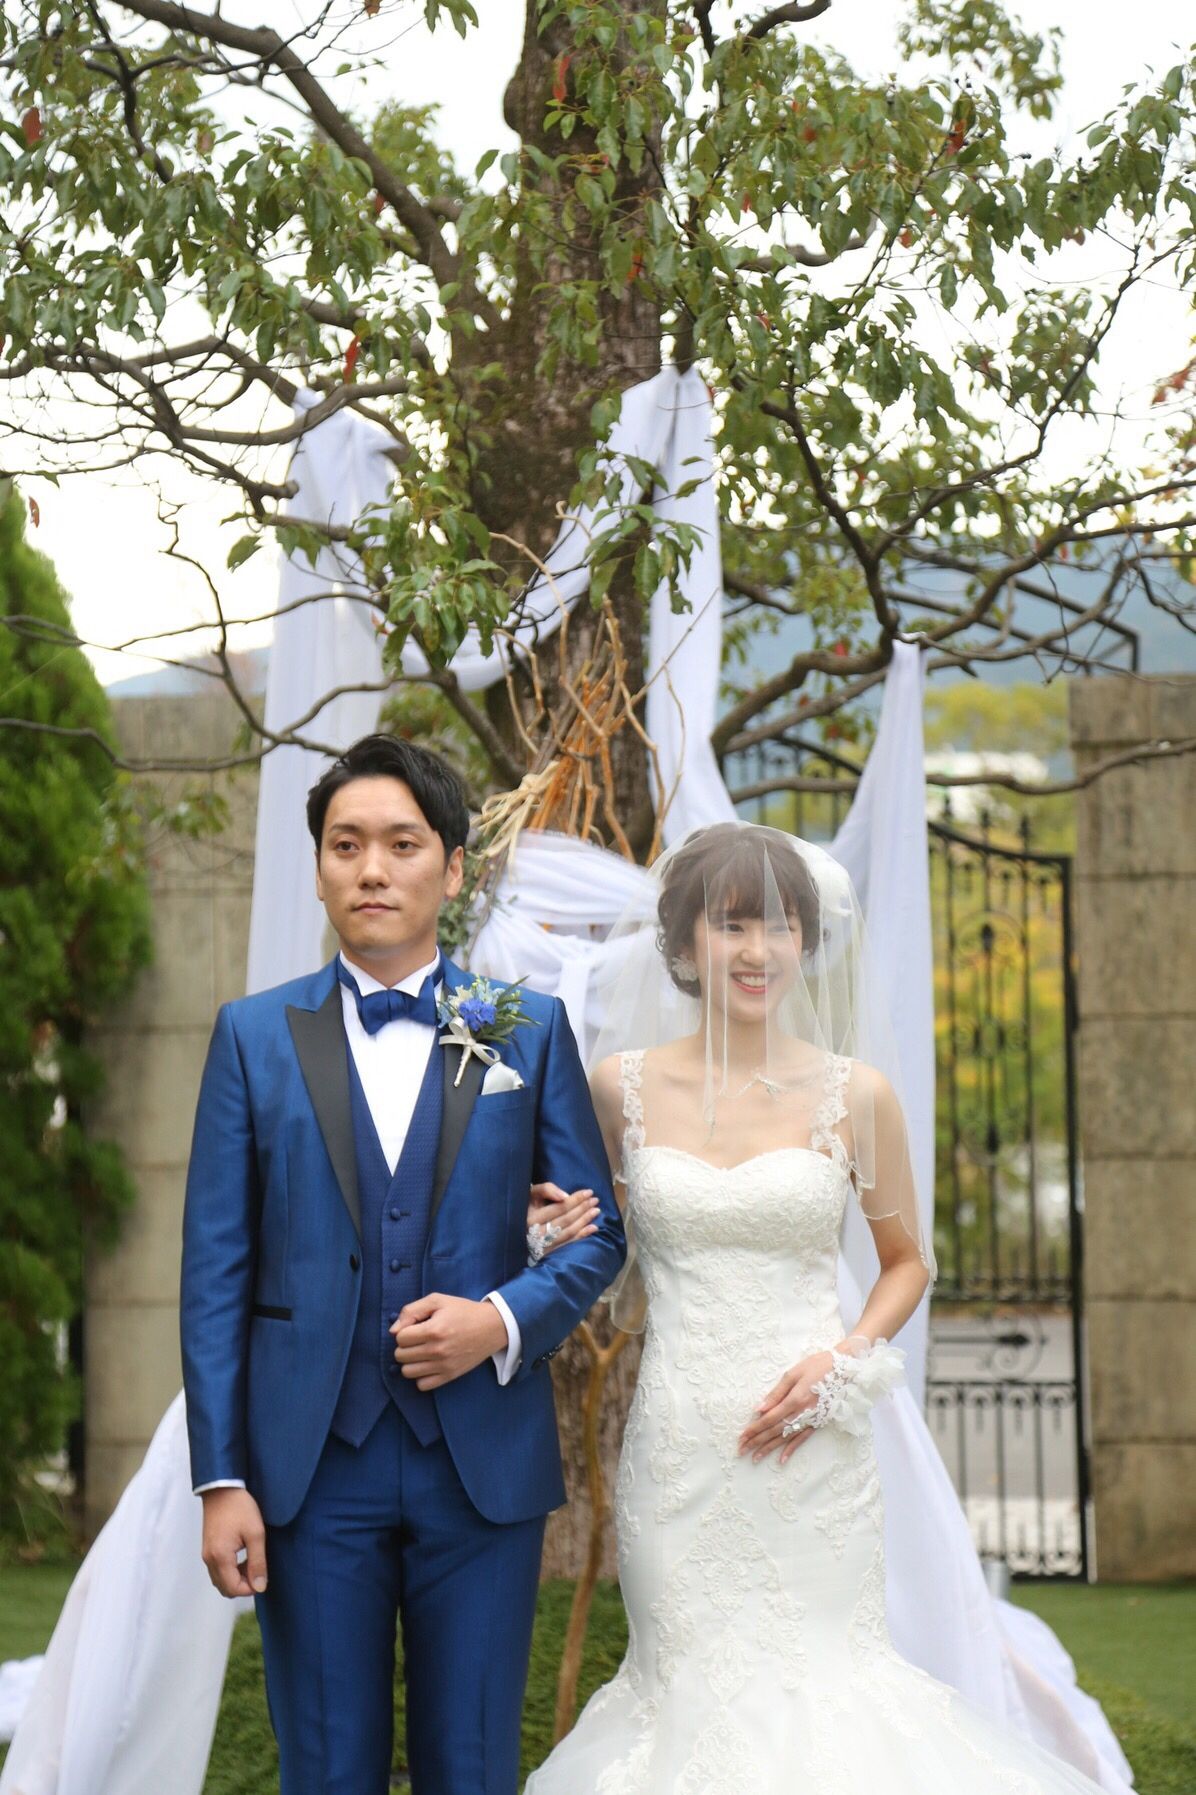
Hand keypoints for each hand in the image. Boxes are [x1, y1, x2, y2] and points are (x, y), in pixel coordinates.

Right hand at [201, 1487, 267, 1597]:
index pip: (233, 1589)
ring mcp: (206, 1554)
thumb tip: (260, 1586)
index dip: (250, 1588)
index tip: (263, 1577)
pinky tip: (242, 1557)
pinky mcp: (207, 1549)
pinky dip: (229, 1571)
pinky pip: (217, 1570)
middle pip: (225, 1588)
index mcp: (220, 1557)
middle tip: (258, 1570)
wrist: (222, 1488)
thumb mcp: (255, 1533)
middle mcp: (209, 1559)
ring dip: (236, 1578)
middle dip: (242, 1585)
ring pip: (220, 1580)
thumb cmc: (239, 1507)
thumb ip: (258, 1562)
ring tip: (252, 1562)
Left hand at [390, 1292, 507, 1389]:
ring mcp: (443, 1366)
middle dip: (405, 1346)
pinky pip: (422, 1385)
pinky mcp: (450, 1376)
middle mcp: (437, 1350)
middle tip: (418, 1339)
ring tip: (421, 1352)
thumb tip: (393, 1331)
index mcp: (434, 1330)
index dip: (404, 1330)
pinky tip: (428, 1364)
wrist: (492, 1327)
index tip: (416, 1327)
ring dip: (410, 1362)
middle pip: (401, 1356)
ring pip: (407, 1372)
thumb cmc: (463, 1311)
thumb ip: (411, 1311)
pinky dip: (420, 1376)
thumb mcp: (437, 1300)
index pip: (400, 1338)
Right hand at [527, 1181, 598, 1256]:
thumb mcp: (530, 1194)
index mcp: (530, 1218)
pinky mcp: (547, 1254)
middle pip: (566, 1220)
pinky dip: (582, 1236)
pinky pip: (568, 1244)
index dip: (575, 1199)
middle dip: (583, 1209)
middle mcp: (536, 1234)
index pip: (559, 1207)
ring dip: (585, 1221)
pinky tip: (593, 1228)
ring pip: (568, 1232)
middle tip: (595, 1200)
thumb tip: (565, 1196)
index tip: (589, 1192)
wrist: (512, 1230)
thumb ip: (546, 1190)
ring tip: (596, 1211)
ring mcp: (542, 1246)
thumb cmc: (524, 1207)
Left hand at [738, 1350, 834, 1465]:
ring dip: (769, 1448)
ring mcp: (810, 1420)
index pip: (768, 1419)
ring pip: (786, 1438)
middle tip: (741, 1451)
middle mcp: (801, 1414)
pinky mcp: (817, 1423)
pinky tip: (782, 1459)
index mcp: (793, 1400)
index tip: (741, 1437)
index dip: (754, 1429)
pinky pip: (802, 1439)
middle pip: (774, 1431)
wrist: (845, 1369)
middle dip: (756, 1441)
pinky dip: (791, 1449)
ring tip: (755, 1458)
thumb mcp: (793, 1374)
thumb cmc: (817, 1366)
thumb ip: (776, 1393)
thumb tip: (759, 1409)